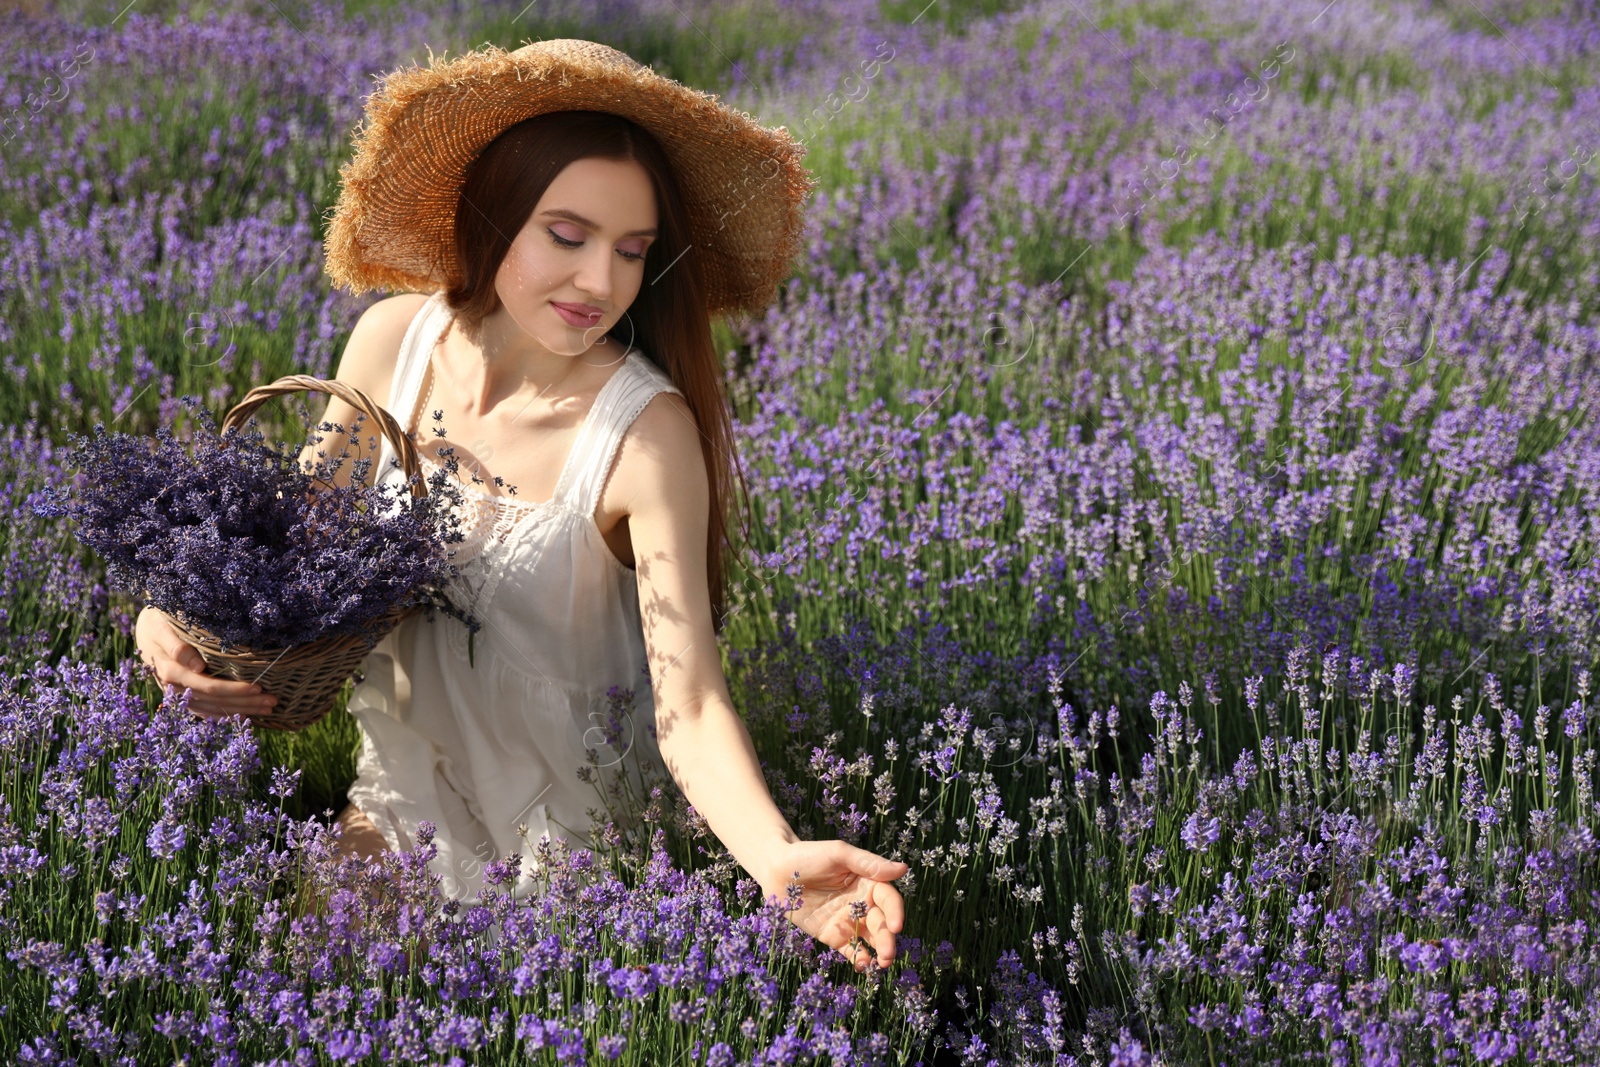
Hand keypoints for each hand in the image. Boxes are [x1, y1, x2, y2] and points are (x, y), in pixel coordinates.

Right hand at [134, 605, 277, 719]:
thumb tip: (197, 666)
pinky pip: (205, 710)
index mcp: (172, 671)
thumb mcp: (162, 627)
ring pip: (213, 708)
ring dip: (241, 710)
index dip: (234, 690)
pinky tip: (245, 715)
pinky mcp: (182, 694)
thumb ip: (176, 646)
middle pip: (215, 701)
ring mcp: (179, 694)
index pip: (209, 686)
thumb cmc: (157, 621)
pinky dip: (225, 714)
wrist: (143, 628)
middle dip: (245, 703)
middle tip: (273, 702)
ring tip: (267, 708)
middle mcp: (175, 687)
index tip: (259, 688)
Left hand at [762, 840, 908, 972]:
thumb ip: (868, 863)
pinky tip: (862, 965)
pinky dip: (859, 959)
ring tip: (881, 964)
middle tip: (888, 954)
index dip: (895, 912)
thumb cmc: (808, 855)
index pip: (889, 899)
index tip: (896, 926)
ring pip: (870, 939)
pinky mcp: (833, 936)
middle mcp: (862, 903)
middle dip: (887, 939)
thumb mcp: (838, 854)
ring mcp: (848, 921)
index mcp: (868, 882)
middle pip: (882, 923)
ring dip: (878, 952)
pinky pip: (850, 950)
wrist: (776, 871)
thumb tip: (903, 868)